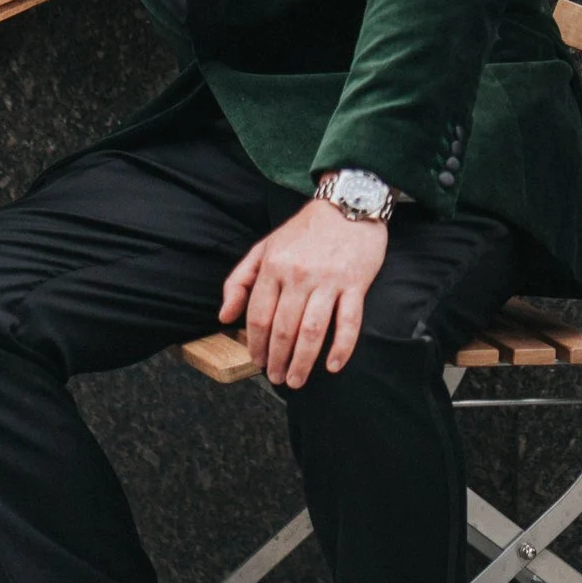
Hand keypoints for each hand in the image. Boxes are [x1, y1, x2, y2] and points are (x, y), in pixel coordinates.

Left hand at [220, 196, 389, 387]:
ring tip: (296, 379)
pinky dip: (341, 347)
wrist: (349, 203)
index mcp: (274, 267)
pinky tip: (333, 365)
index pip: (259, 316)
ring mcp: (329, 280)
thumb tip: (225, 317)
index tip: (258, 361)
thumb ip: (240, 280)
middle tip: (277, 378)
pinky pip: (348, 322)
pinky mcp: (356, 283)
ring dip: (303, 361)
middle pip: (283, 329)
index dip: (256, 344)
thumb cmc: (306, 229)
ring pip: (312, 331)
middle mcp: (299, 275)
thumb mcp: (265, 247)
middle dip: (277, 360)